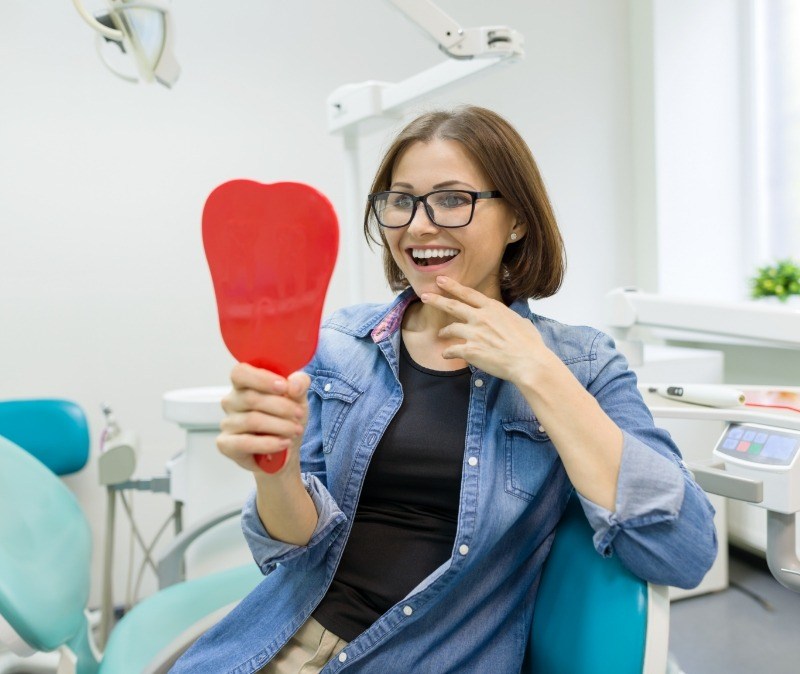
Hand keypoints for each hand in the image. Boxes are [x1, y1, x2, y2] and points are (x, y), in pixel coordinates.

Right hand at [217, 363, 309, 474]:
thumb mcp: (298, 397)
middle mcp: (231, 401)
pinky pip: (245, 443)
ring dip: (280, 426)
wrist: (286, 449)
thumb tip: (293, 386)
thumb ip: (299, 383)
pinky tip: (284, 443)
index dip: (261, 379)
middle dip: (281, 407)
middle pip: (251, 398)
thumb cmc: (286, 418)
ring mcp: (227, 423)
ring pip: (252, 420)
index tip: (284, 387)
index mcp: (244, 384)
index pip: (240, 373)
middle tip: (298, 414)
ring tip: (296, 430)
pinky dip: (269, 443)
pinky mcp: (226, 444)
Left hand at [420, 276, 551, 385]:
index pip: (468, 294)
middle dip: (437, 300)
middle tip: (425, 296)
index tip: (441, 280)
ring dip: (444, 332)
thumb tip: (513, 319)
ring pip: (451, 329)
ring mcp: (474, 333)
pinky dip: (448, 352)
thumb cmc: (530, 344)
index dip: (452, 286)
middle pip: (453, 306)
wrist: (529, 362)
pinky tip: (446, 355)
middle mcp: (481, 317)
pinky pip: (452, 350)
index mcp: (493, 308)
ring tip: (441, 334)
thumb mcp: (522, 322)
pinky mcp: (470, 350)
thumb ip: (511, 318)